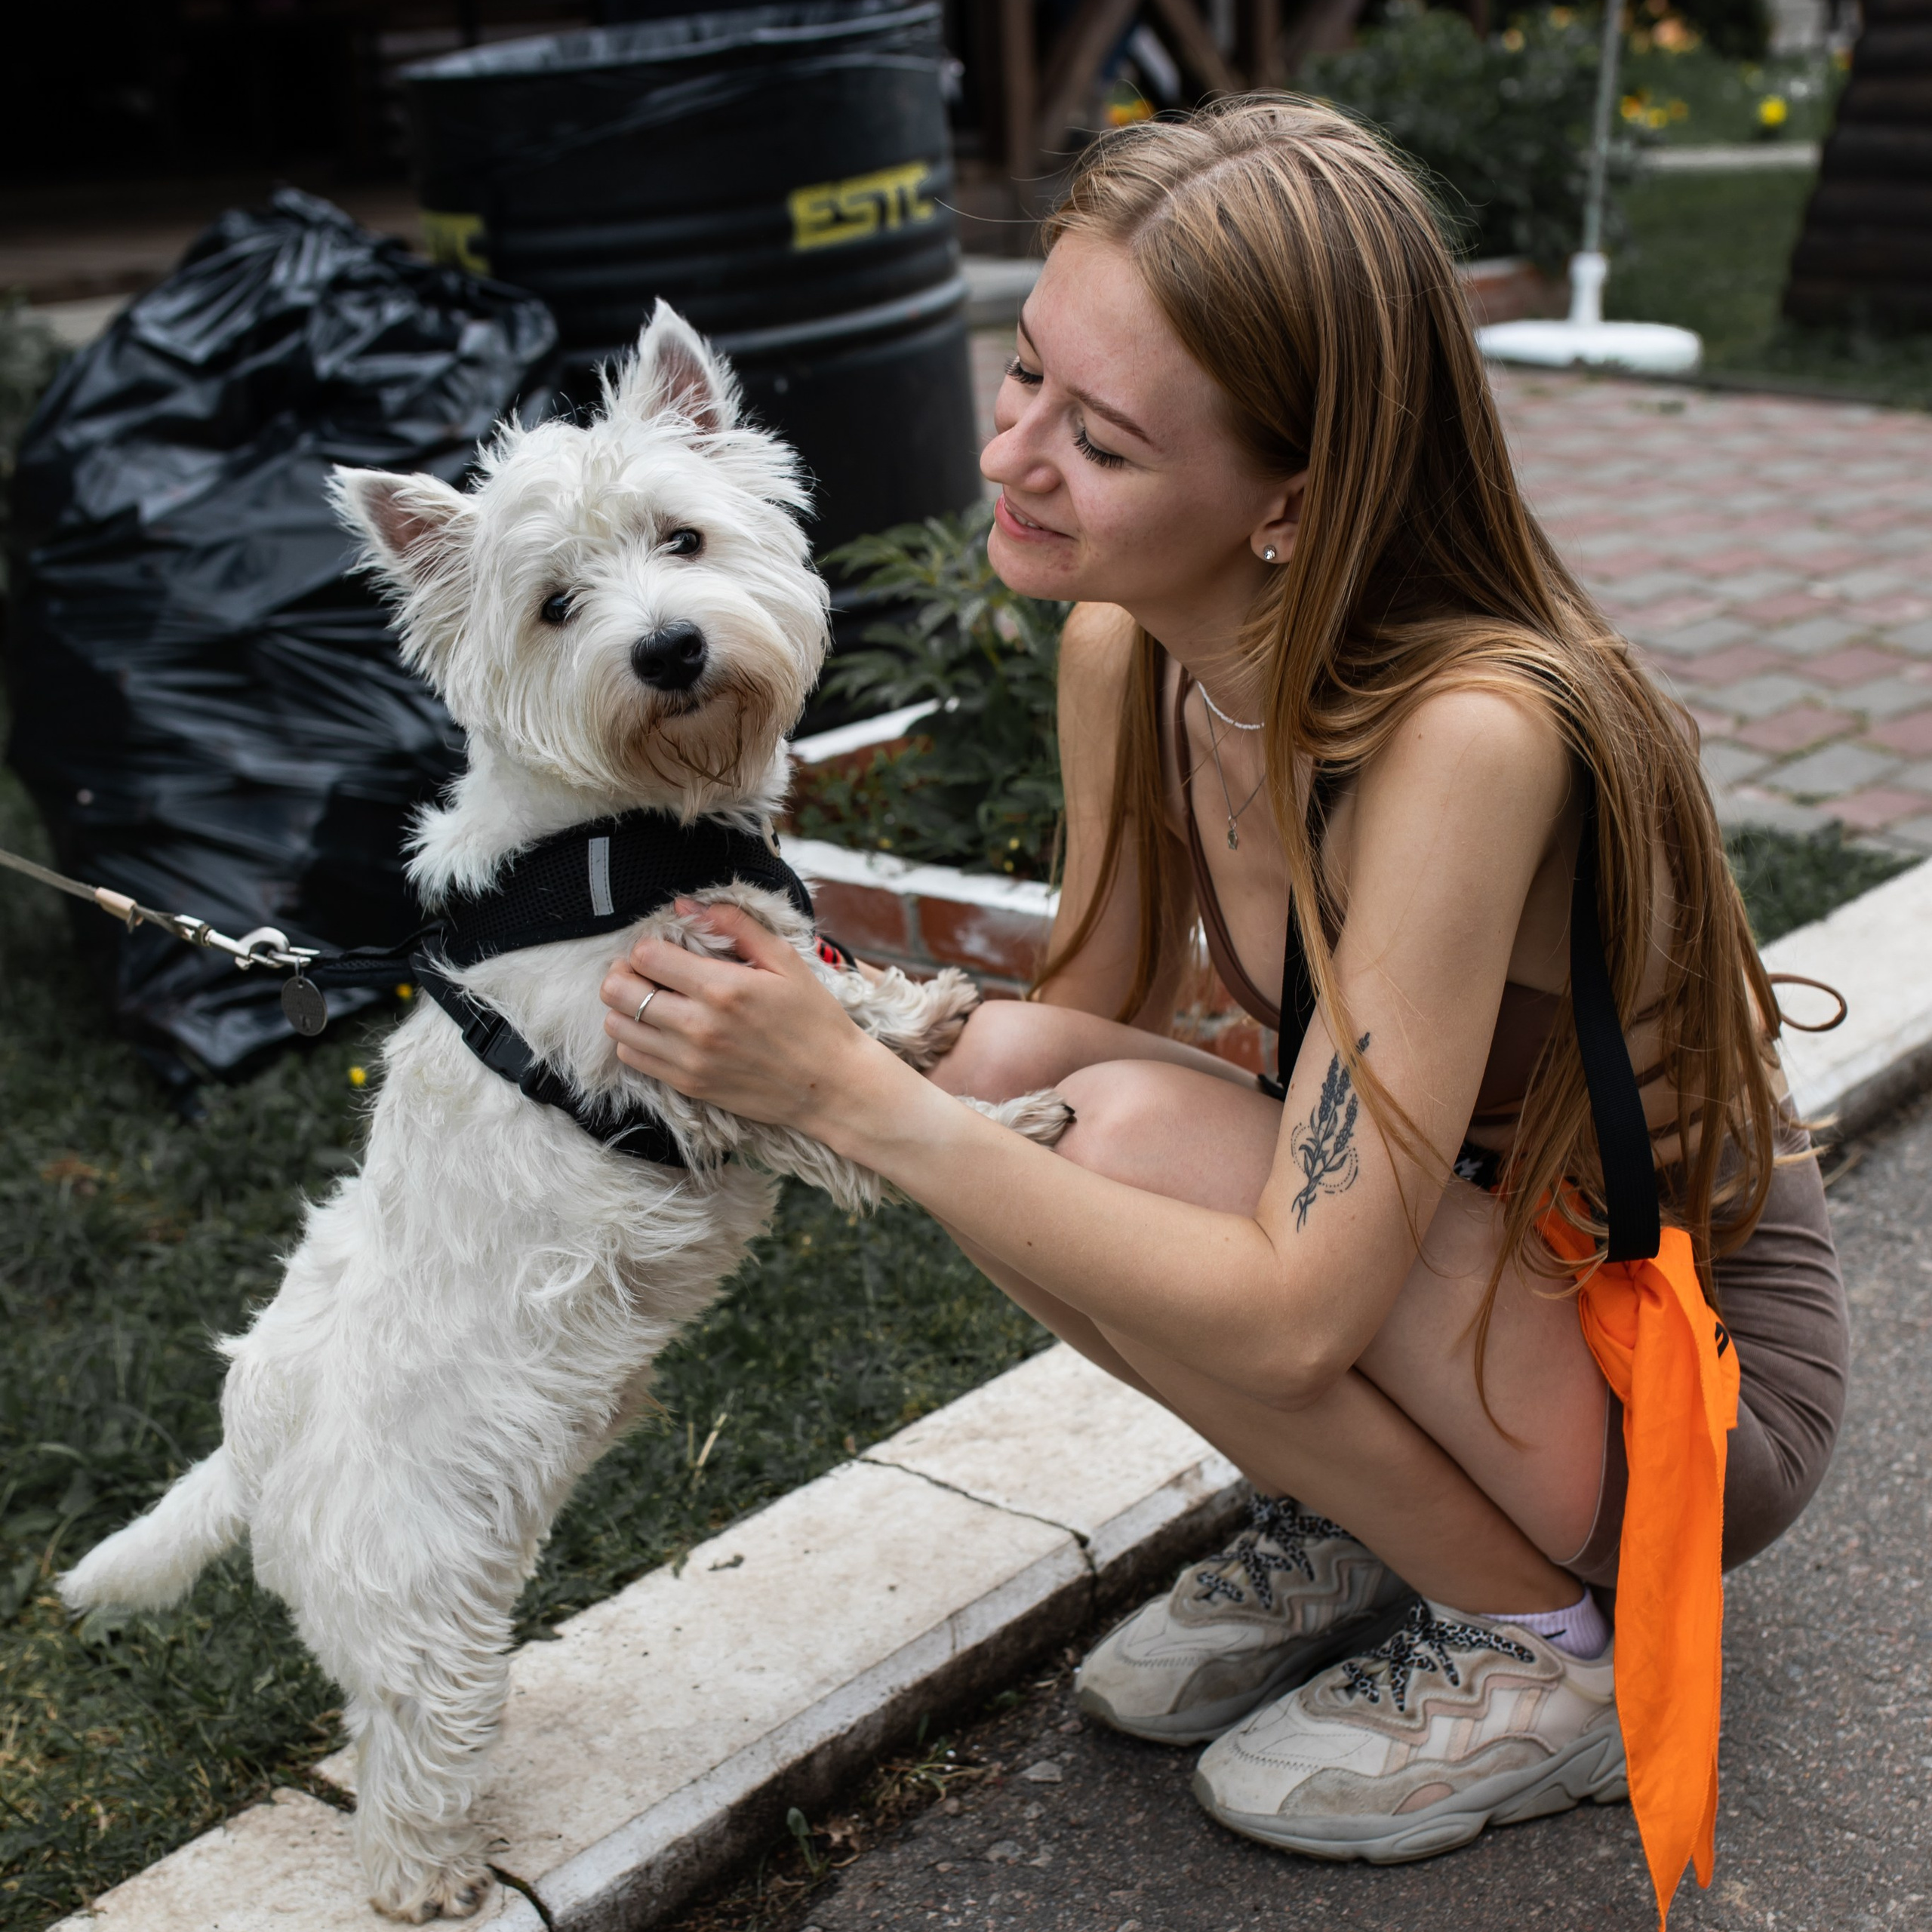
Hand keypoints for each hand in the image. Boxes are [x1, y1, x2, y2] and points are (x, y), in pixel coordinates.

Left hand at [599, 900, 878, 1133]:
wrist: (832, 1085)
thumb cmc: (815, 1019)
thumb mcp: (786, 961)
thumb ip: (736, 926)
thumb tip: (686, 904)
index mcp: (722, 988)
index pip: (645, 956)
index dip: (647, 945)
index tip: (664, 948)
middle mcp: (698, 1025)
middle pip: (618, 991)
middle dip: (624, 972)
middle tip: (646, 971)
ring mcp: (689, 1059)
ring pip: (617, 1026)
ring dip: (625, 1007)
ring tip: (651, 999)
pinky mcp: (688, 1084)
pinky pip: (632, 1058)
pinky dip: (634, 1039)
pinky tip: (659, 1029)